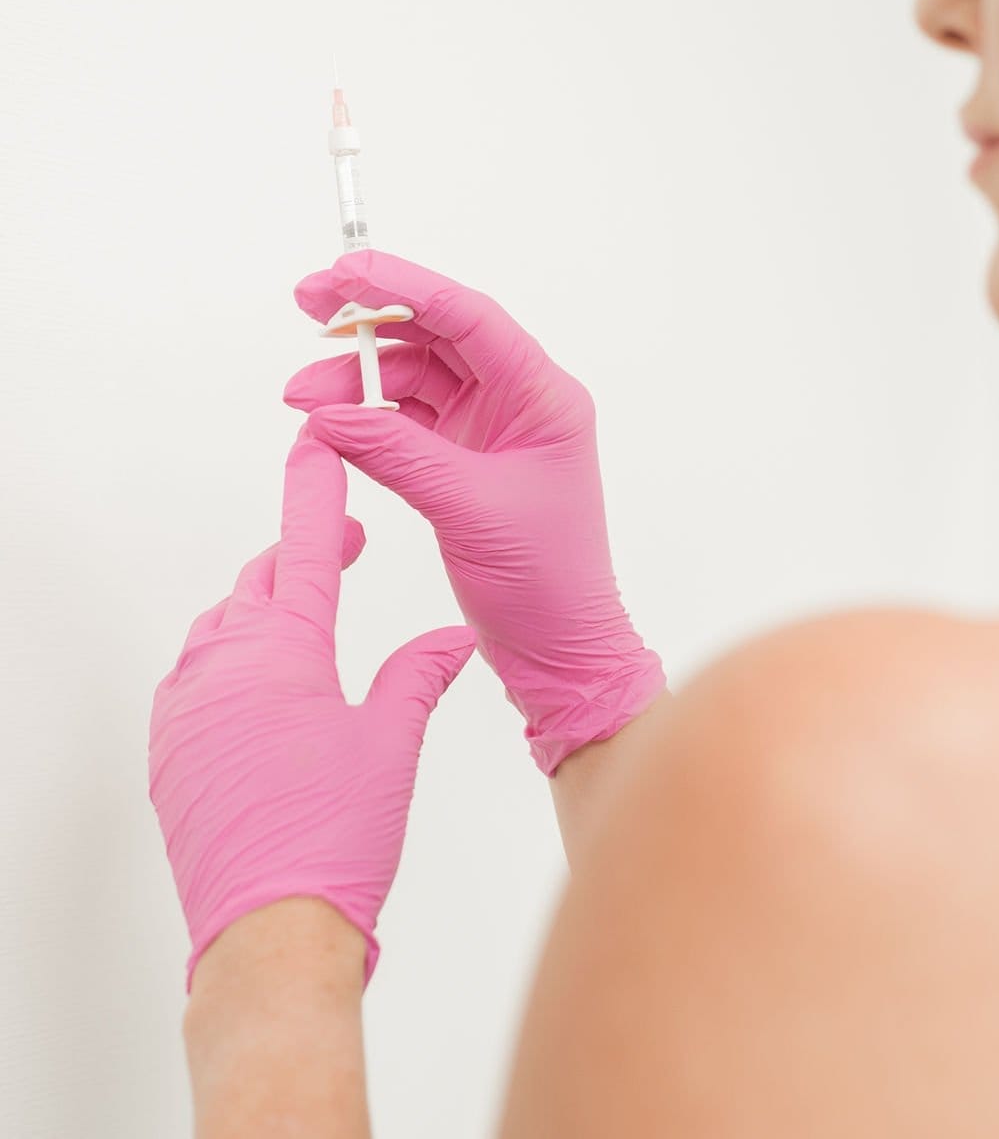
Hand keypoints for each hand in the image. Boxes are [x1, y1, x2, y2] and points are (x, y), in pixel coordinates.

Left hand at [148, 424, 473, 994]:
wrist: (271, 932)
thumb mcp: (392, 744)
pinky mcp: (168, 748)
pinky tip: (257, 693)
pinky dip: (225, 665)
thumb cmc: (339, 838)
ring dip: (259, 613)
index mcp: (287, 651)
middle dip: (297, 558)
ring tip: (302, 629)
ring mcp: (187, 707)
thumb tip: (452, 638)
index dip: (315, 490)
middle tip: (339, 552)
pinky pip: (192, 679)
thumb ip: (418, 676)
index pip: (303, 546)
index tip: (317, 445)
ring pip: (219, 628)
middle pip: (258, 582)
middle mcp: (225, 665)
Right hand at [283, 251, 664, 776]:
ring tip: (301, 398)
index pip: (468, 317)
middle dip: (369, 320)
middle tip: (308, 303)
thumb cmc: (544, 580)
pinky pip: (405, 418)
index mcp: (542, 396)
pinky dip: (365, 417)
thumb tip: (328, 414)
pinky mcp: (462, 460)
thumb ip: (395, 452)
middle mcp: (518, 400)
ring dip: (356, 379)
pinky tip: (328, 423)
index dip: (403, 286)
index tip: (344, 273)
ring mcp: (488, 428)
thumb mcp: (465, 507)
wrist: (560, 649)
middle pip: (436, 335)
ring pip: (413, 377)